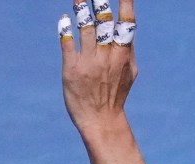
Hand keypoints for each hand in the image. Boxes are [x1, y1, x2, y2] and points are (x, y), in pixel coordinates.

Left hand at [60, 0, 138, 127]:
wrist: (100, 120)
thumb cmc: (115, 94)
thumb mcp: (130, 72)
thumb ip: (128, 49)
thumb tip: (128, 26)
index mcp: (123, 56)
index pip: (127, 24)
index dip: (126, 5)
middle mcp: (107, 57)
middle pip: (105, 22)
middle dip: (101, 3)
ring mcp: (89, 62)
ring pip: (86, 29)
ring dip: (82, 10)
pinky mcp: (72, 69)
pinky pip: (67, 44)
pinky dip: (66, 30)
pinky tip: (65, 19)